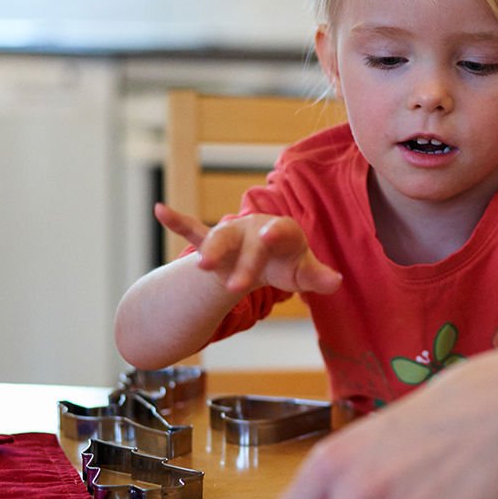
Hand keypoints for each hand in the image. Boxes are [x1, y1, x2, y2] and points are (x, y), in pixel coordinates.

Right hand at [153, 202, 340, 297]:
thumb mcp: (302, 273)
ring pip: (219, 238)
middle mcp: (255, 229)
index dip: (277, 233)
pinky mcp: (210, 242)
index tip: (270, 237)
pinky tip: (160, 209)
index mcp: (283, 232)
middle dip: (243, 267)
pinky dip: (177, 221)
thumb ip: (318, 277)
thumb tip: (337, 281)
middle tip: (236, 289)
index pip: (283, 232)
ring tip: (203, 265)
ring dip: (211, 250)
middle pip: (250, 246)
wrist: (263, 256)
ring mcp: (231, 235)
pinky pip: (192, 230)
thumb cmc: (286, 262)